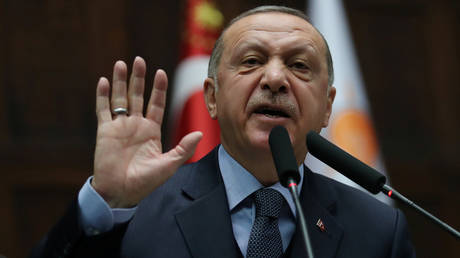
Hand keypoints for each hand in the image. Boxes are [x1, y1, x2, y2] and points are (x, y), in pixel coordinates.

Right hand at [92, 57, 201, 207]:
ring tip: (121, 63)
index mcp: (151, 130)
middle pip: (137, 95)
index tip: (161, 73)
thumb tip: (200, 134)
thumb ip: (183, 149)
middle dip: (138, 78)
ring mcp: (119, 126)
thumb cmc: (145, 182)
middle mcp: (136, 125)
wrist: (121, 192)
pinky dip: (103, 96)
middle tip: (139, 60)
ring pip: (120, 98)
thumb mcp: (168, 165)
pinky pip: (103, 110)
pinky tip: (105, 81)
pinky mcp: (105, 131)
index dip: (158, 89)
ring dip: (120, 81)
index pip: (156, 104)